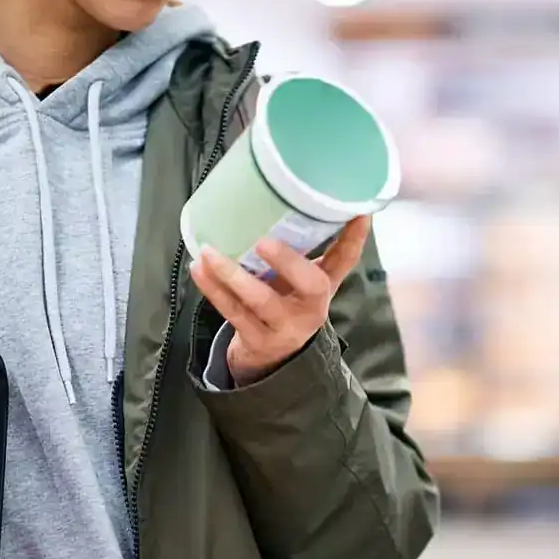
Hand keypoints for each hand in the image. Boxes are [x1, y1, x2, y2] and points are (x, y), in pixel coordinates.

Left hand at [190, 217, 370, 386]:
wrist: (271, 359)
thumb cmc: (283, 304)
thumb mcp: (298, 282)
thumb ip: (299, 250)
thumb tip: (287, 199)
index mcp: (323, 287)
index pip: (345, 260)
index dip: (355, 238)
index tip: (359, 213)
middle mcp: (311, 308)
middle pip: (311, 285)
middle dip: (289, 262)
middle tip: (264, 241)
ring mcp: (285, 327)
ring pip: (260, 300)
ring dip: (232, 275)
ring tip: (210, 252)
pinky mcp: (257, 339)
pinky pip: (233, 312)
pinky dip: (213, 289)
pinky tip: (199, 268)